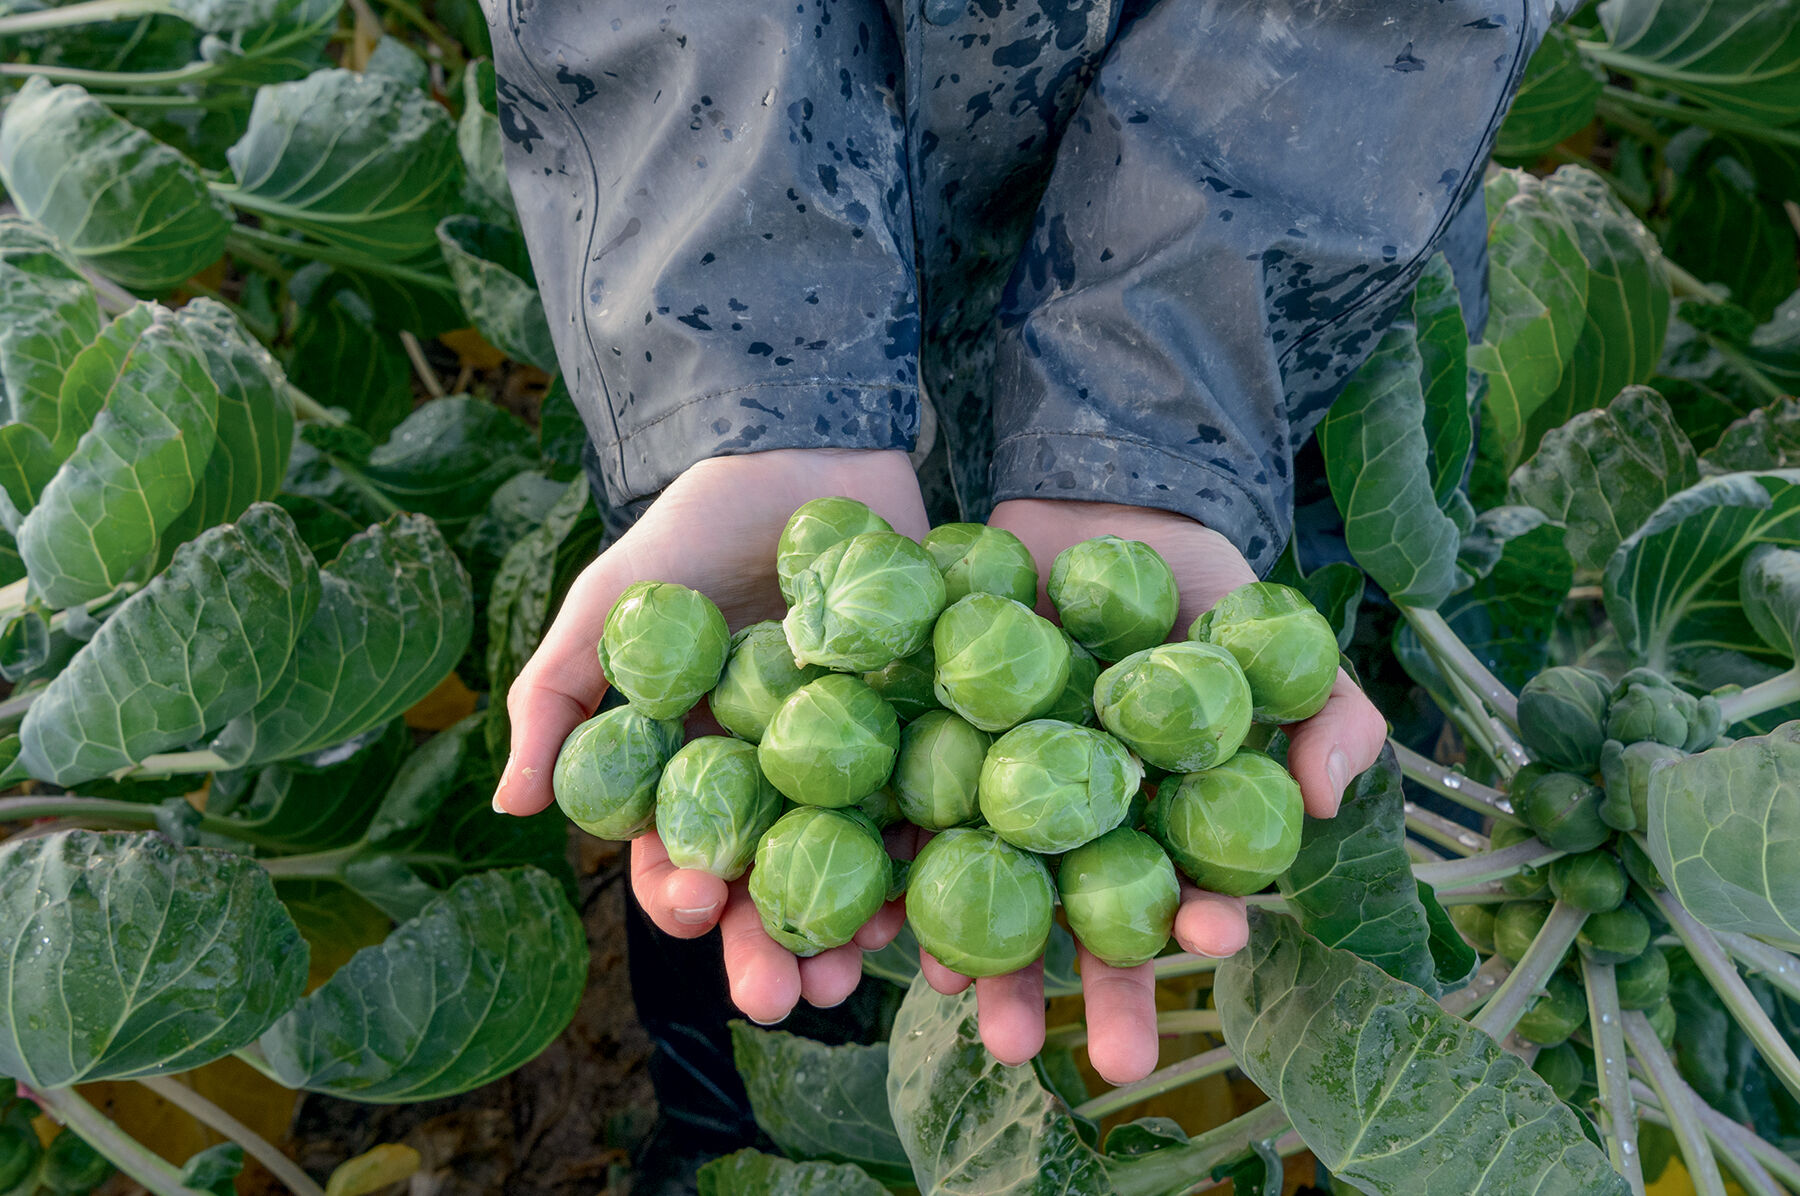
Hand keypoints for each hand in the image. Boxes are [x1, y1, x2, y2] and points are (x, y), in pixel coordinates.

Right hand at [492, 448, 927, 1022]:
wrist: (804, 451)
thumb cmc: (693, 528)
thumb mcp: (613, 605)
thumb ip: (559, 697)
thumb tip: (508, 810)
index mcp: (695, 764)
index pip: (680, 853)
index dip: (683, 893)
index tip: (696, 910)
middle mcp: (772, 778)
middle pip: (770, 881)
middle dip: (772, 947)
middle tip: (784, 999)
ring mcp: (850, 759)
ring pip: (850, 865)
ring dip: (852, 929)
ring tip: (860, 973)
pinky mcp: (921, 728)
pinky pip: (926, 806)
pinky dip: (930, 857)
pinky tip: (932, 899)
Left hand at [920, 499, 1385, 1085]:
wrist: (1085, 502)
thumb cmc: (1195, 580)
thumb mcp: (1272, 628)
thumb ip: (1324, 705)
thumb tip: (1325, 800)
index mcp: (1156, 817)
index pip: (1177, 886)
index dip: (1192, 918)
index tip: (1209, 941)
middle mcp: (1073, 825)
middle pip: (1070, 916)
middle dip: (1068, 988)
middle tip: (1063, 1055)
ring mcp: (997, 795)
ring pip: (980, 891)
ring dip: (969, 956)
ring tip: (951, 997)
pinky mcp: (925, 752)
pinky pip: (902, 821)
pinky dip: (887, 868)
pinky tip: (876, 917)